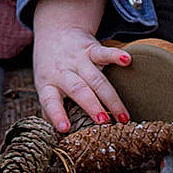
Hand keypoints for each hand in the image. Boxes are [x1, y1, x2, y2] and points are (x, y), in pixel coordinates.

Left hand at [31, 0, 133, 131]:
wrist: (56, 32)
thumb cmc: (52, 68)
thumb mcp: (45, 88)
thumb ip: (50, 111)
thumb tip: (56, 140)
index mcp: (48, 85)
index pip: (50, 101)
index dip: (57, 114)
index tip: (65, 128)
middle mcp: (63, 72)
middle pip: (79, 90)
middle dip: (92, 106)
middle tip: (105, 123)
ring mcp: (78, 60)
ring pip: (96, 79)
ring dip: (111, 97)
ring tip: (123, 116)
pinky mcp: (91, 48)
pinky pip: (104, 52)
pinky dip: (116, 56)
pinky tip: (127, 61)